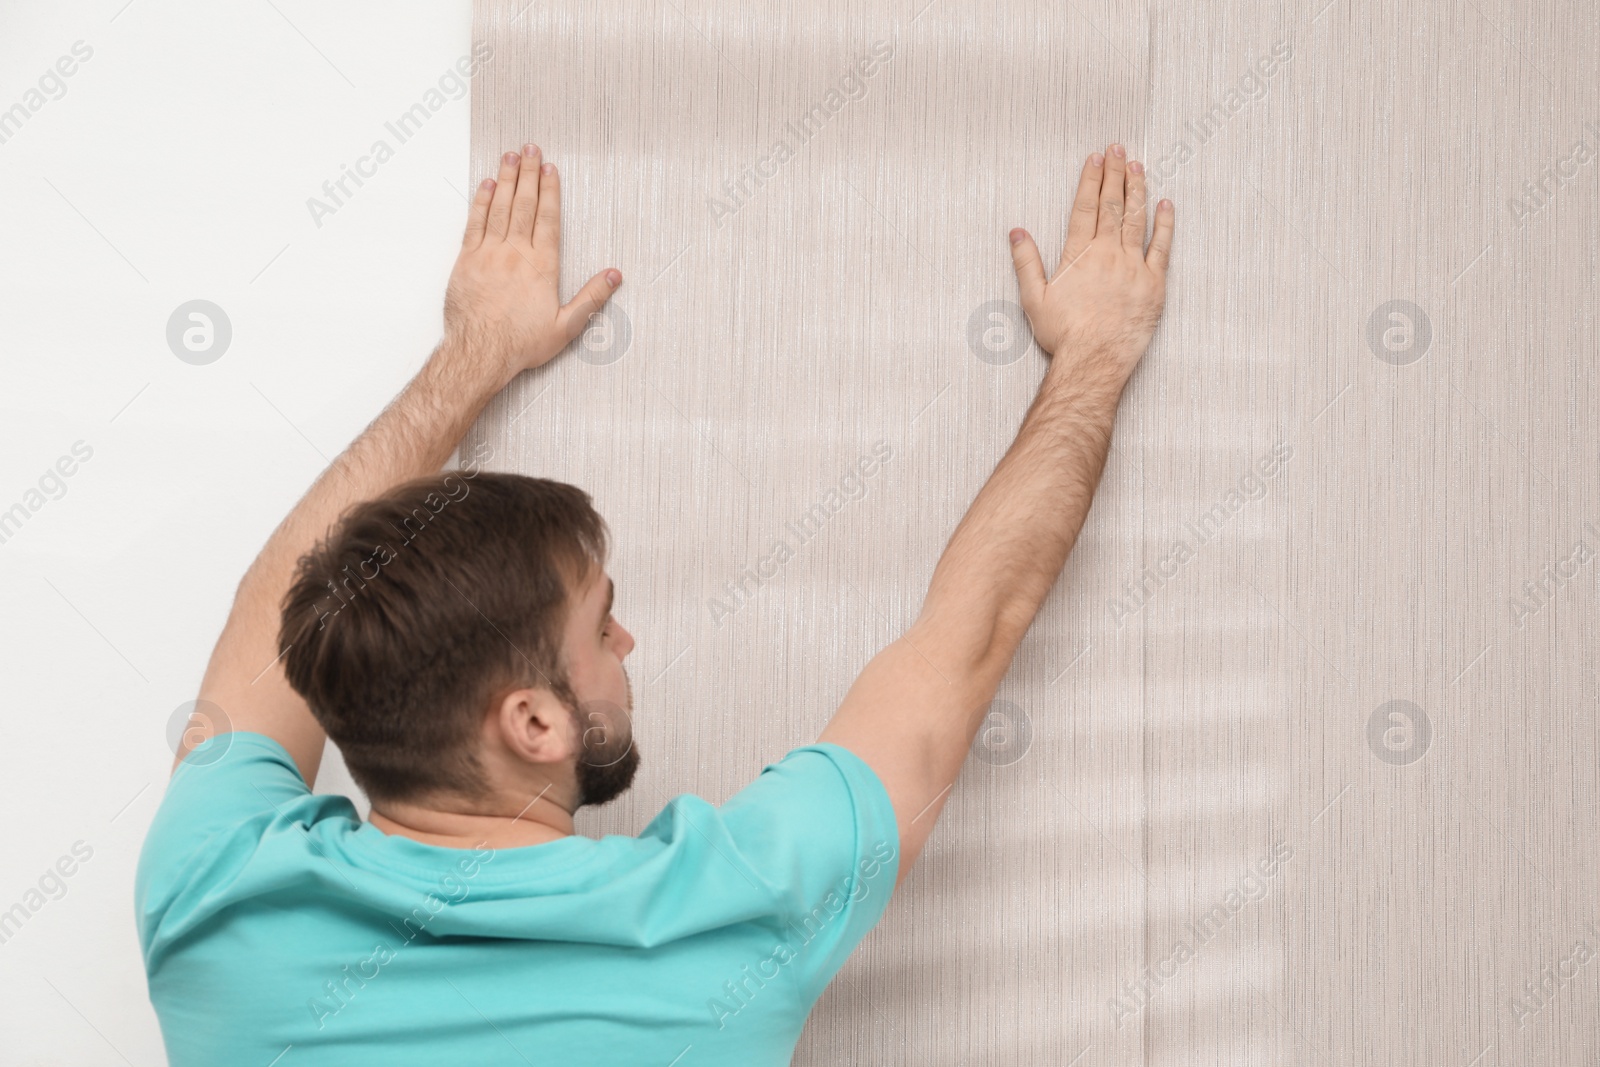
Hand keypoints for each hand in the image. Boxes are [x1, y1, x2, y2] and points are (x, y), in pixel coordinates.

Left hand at [442, 144, 620, 384]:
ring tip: (511, 156)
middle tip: (531, 149)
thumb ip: (592, 298)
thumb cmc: (521, 343)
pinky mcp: (467, 260)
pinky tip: (487, 185)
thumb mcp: (566, 326)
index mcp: (542, 266)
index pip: (548, 218)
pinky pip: (475, 222)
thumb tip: (614, 275)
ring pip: (500, 207)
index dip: (550, 191)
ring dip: (507, 179)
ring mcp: (489, 253)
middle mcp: (516, 253)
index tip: (551, 169)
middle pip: (525, 205)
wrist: (480, 352)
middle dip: (529, 174)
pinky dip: (481, 201)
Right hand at [1009, 143, 1172, 384]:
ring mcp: (1133, 266)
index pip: (1085, 207)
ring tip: (1138, 167)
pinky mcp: (1153, 283)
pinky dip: (1164, 224)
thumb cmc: (1063, 335)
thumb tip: (1017, 233)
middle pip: (1112, 205)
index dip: (1090, 180)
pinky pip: (1162, 247)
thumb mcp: (1033, 299)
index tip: (1095, 159)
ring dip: (1138, 190)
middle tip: (1119, 149)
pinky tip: (1165, 205)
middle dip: (1115, 174)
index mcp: (1079, 255)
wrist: (1094, 360)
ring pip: (1137, 219)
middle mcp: (1107, 253)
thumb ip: (1026, 262)